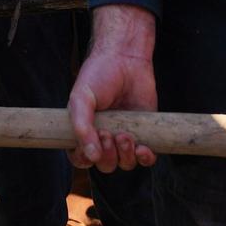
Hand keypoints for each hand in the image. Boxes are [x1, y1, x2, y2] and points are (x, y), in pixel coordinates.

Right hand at [67, 4, 158, 171]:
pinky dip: (145, 158)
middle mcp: (103, 137)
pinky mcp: (145, 133)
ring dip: (125, 156)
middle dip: (107, 155)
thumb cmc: (99, 75)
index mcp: (83, 130)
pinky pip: (145, 158)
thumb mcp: (81, 98)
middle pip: (105, 165)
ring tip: (126, 135)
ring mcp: (124, 137)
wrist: (126, 59)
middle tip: (109, 133)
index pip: (80, 158)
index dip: (84, 159)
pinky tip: (143, 148)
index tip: (90, 148)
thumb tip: (91, 155)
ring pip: (125, 164)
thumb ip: (81, 126)